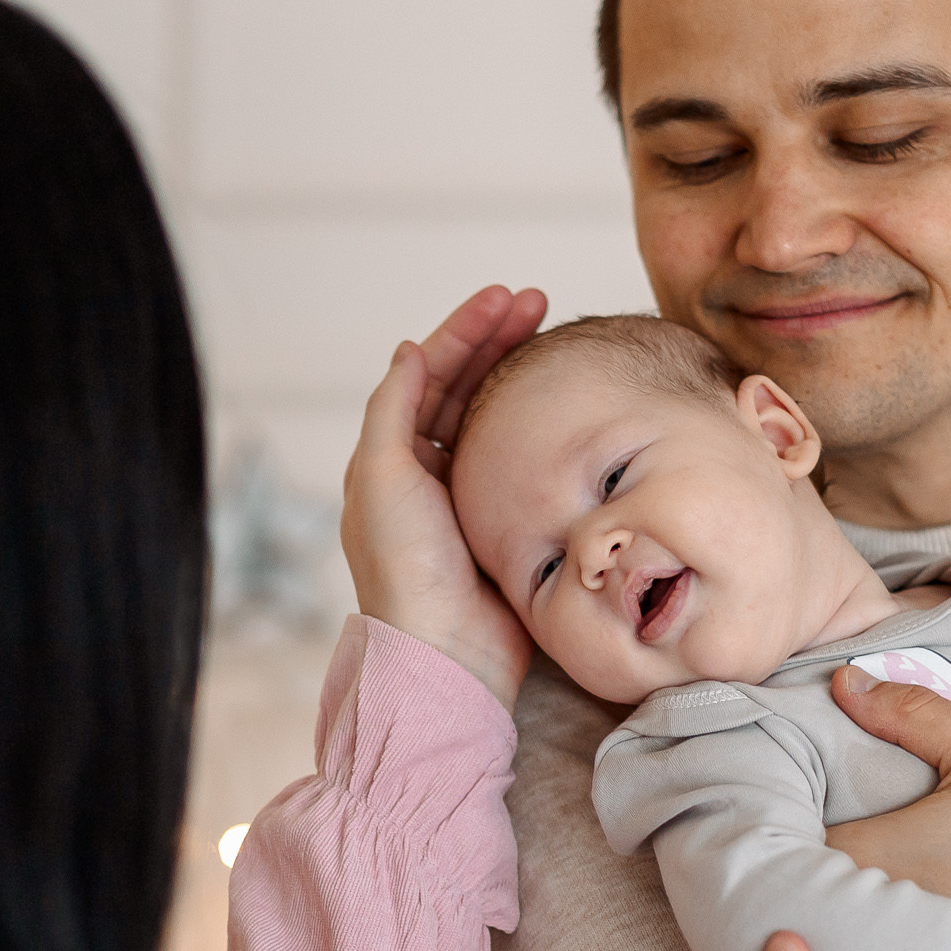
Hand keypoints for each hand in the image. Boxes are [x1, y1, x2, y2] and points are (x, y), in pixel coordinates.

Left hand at [339, 286, 546, 708]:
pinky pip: (526, 458)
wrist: (448, 651)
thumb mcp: (383, 476)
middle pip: (466, 387)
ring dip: (522, 375)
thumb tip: (410, 350)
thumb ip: (393, 408)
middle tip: (540, 301)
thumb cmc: (407, 569)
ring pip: (497, 417)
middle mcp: (427, 475)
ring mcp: (469, 498)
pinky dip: (543, 423)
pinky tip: (566, 404)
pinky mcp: (506, 523)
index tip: (506, 298)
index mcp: (391, 459)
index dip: (466, 330)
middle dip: (500, 340)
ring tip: (557, 337)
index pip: (430, 375)